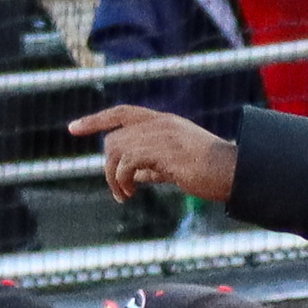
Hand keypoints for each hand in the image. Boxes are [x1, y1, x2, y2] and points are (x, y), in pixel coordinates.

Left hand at [75, 102, 235, 206]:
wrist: (235, 172)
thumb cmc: (211, 172)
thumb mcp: (178, 165)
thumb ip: (155, 165)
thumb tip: (136, 176)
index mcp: (164, 121)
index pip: (122, 113)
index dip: (96, 119)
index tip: (73, 127)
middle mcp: (160, 123)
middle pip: (113, 138)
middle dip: (107, 166)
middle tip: (119, 191)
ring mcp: (161, 134)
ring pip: (116, 149)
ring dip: (113, 176)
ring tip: (124, 195)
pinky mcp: (162, 150)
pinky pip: (127, 163)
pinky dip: (122, 180)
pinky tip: (131, 193)